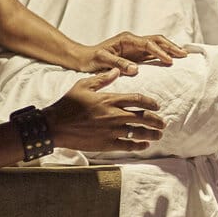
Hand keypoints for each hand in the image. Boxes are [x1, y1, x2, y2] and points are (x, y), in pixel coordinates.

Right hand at [44, 69, 164, 151]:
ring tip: (158, 134)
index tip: (157, 106)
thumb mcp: (84, 85)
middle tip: (162, 123)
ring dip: (151, 134)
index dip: (150, 103)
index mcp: (110, 100)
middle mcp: (114, 115)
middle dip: (156, 120)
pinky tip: (145, 145)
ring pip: (138, 132)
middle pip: (143, 117)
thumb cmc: (68, 104)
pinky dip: (138, 145)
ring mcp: (111, 131)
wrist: (54, 125)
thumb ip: (102, 78)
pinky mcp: (106, 143)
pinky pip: (127, 146)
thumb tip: (117, 70)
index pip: (138, 99)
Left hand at [77, 33, 187, 74]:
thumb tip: (135, 70)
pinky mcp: (135, 54)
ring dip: (170, 49)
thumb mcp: (101, 60)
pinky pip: (153, 52)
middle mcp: (133, 41)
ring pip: (157, 44)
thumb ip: (117, 63)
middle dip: (171, 46)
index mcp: (127, 40)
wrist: (82, 58)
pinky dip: (164, 54)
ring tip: (183, 56)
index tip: (170, 61)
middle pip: (157, 40)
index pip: (148, 44)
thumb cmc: (90, 59)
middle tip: (184, 55)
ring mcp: (135, 47)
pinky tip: (172, 60)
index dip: (160, 52)